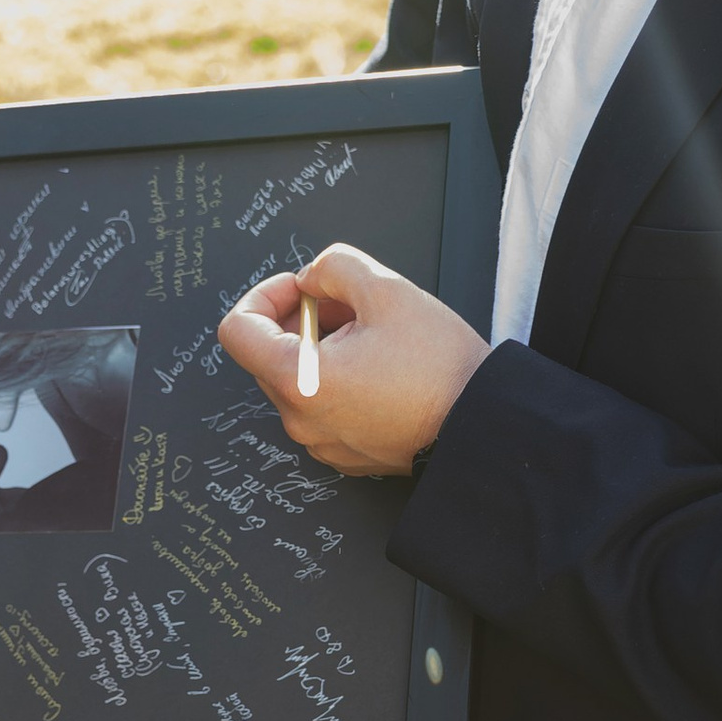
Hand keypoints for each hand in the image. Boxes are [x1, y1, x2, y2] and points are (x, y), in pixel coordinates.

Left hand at [218, 243, 487, 477]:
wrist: (483, 424)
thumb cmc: (440, 368)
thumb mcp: (387, 289)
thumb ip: (333, 266)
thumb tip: (311, 278)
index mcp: (297, 380)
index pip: (237, 329)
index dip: (266, 295)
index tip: (303, 288)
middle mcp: (300, 420)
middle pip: (270, 354)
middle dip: (303, 319)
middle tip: (352, 306)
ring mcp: (321, 442)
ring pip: (299, 379)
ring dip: (324, 349)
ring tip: (375, 339)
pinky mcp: (345, 454)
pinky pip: (323, 407)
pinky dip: (340, 381)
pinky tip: (382, 371)